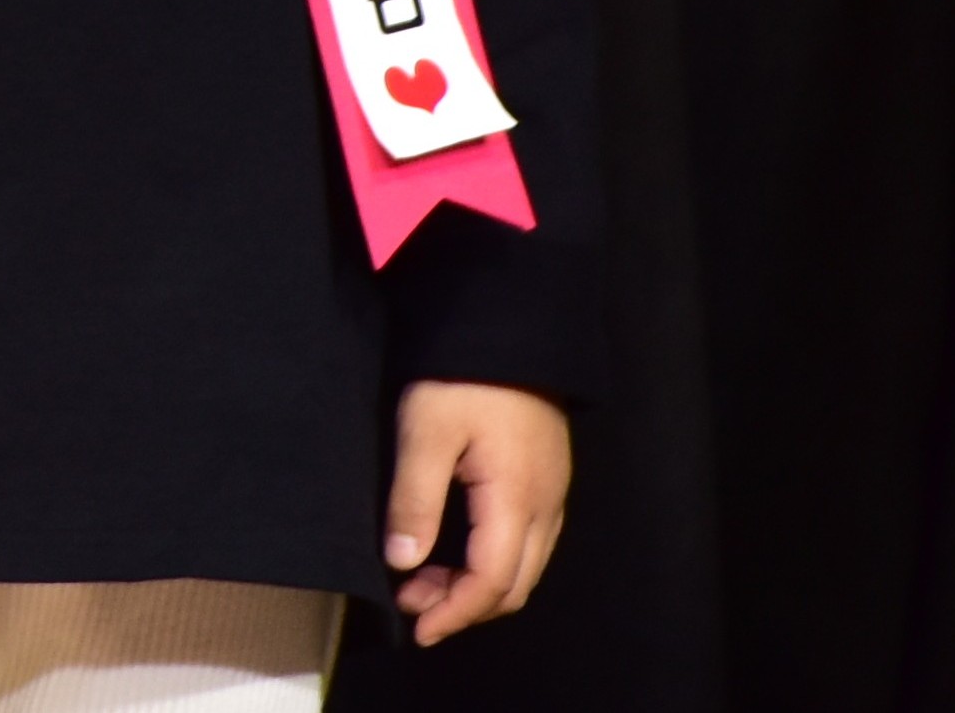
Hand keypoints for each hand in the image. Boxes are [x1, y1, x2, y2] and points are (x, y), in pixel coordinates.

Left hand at [384, 378, 570, 640]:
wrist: (510, 326)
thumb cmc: (463, 375)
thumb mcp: (426, 432)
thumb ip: (415, 500)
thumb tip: (403, 561)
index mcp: (517, 501)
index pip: (492, 583)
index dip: (455, 612)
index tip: (416, 627)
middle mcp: (546, 506)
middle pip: (514, 584)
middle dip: (464, 605)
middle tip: (411, 602)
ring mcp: (552, 493)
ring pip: (523, 565)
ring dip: (477, 584)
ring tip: (422, 578)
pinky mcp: (545, 478)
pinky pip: (527, 540)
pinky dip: (492, 559)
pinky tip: (453, 548)